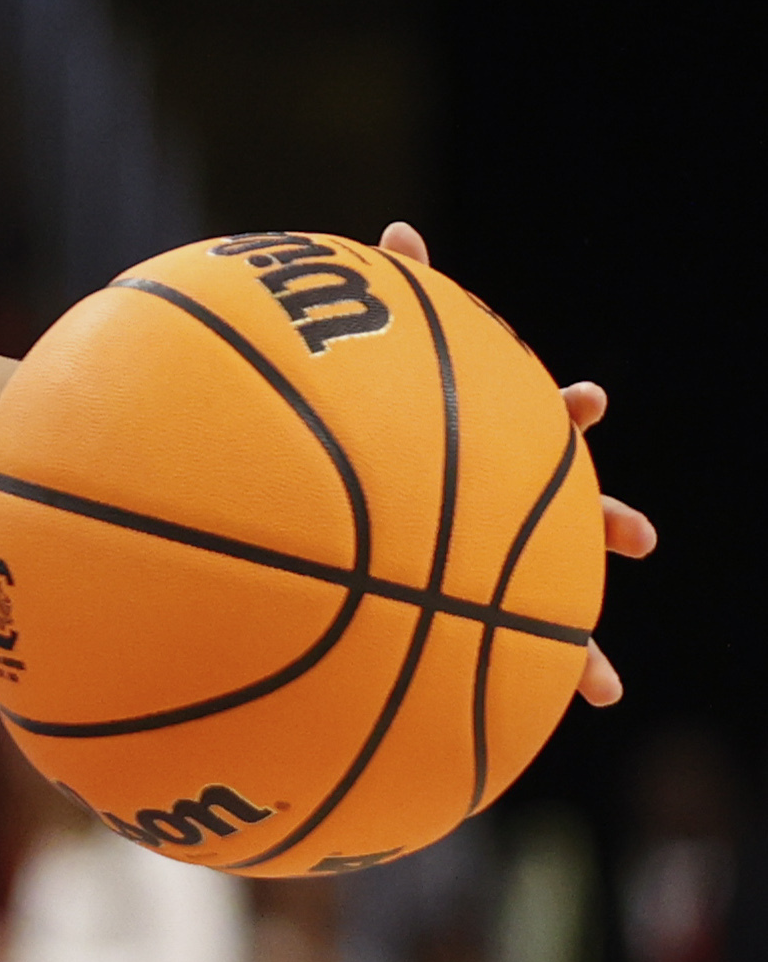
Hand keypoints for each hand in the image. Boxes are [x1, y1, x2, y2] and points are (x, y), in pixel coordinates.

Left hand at [379, 221, 645, 706]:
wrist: (323, 504)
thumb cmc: (362, 425)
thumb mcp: (381, 365)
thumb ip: (398, 300)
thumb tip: (399, 230)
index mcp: (488, 443)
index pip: (540, 420)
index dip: (566, 408)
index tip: (584, 399)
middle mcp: (502, 500)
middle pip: (569, 510)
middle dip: (604, 521)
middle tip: (639, 535)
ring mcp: (490, 553)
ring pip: (547, 601)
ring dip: (575, 643)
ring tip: (600, 685)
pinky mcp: (460, 605)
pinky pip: (491, 658)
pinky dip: (505, 691)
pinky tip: (513, 731)